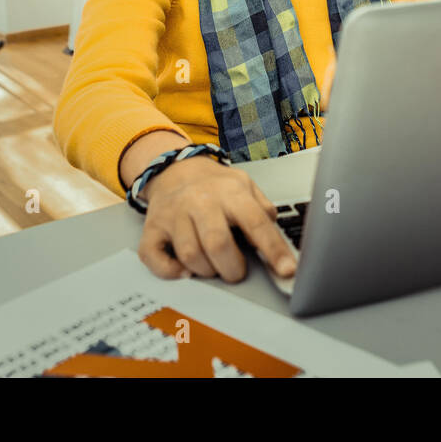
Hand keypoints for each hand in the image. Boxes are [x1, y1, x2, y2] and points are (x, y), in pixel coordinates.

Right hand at [136, 155, 296, 282]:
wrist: (175, 169)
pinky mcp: (153, 228)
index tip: (287, 270)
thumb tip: (279, 241)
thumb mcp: (245, 187)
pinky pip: (155, 258)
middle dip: (233, 269)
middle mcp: (201, 201)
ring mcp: (174, 214)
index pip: (256, 222)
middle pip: (218, 244)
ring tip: (214, 266)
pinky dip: (171, 271)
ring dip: (206, 271)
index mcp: (230, 192)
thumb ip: (263, 211)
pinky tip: (185, 270)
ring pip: (190, 255)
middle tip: (237, 272)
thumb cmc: (214, 185)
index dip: (274, 250)